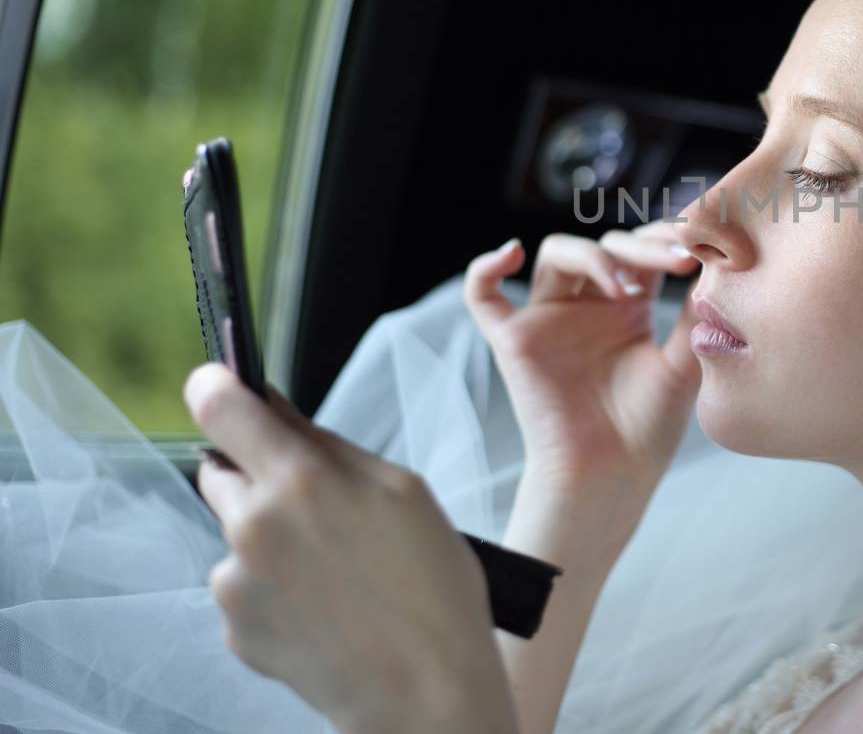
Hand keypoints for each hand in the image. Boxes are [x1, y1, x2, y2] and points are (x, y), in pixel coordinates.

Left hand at [183, 363, 518, 733]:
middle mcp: (253, 528)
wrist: (424, 691)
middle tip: (317, 501)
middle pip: (222, 470)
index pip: (221, 408)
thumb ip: (329, 444)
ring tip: (337, 569)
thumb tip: (276, 409)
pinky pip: (245, 585)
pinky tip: (325, 604)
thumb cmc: (433, 587)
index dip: (217, 386)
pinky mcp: (235, 628)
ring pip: (238, 532)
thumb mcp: (403, 489)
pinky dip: (275, 586)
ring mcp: (237, 584)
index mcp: (299, 481)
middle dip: (259, 473)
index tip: (219, 383)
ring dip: (271, 535)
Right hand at [463, 219, 701, 556]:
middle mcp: (587, 304)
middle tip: (675, 259)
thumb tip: (714, 260)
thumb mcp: (684, 363)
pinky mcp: (514, 340)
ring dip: (593, 255)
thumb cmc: (647, 428)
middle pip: (606, 245)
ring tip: (625, 287)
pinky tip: (511, 253)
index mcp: (628, 305)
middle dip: (641, 246)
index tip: (699, 249)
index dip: (665, 239)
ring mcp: (549, 318)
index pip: (642, 250)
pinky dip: (485, 268)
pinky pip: (482, 296)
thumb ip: (694, 313)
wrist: (612, 475)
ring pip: (557, 253)